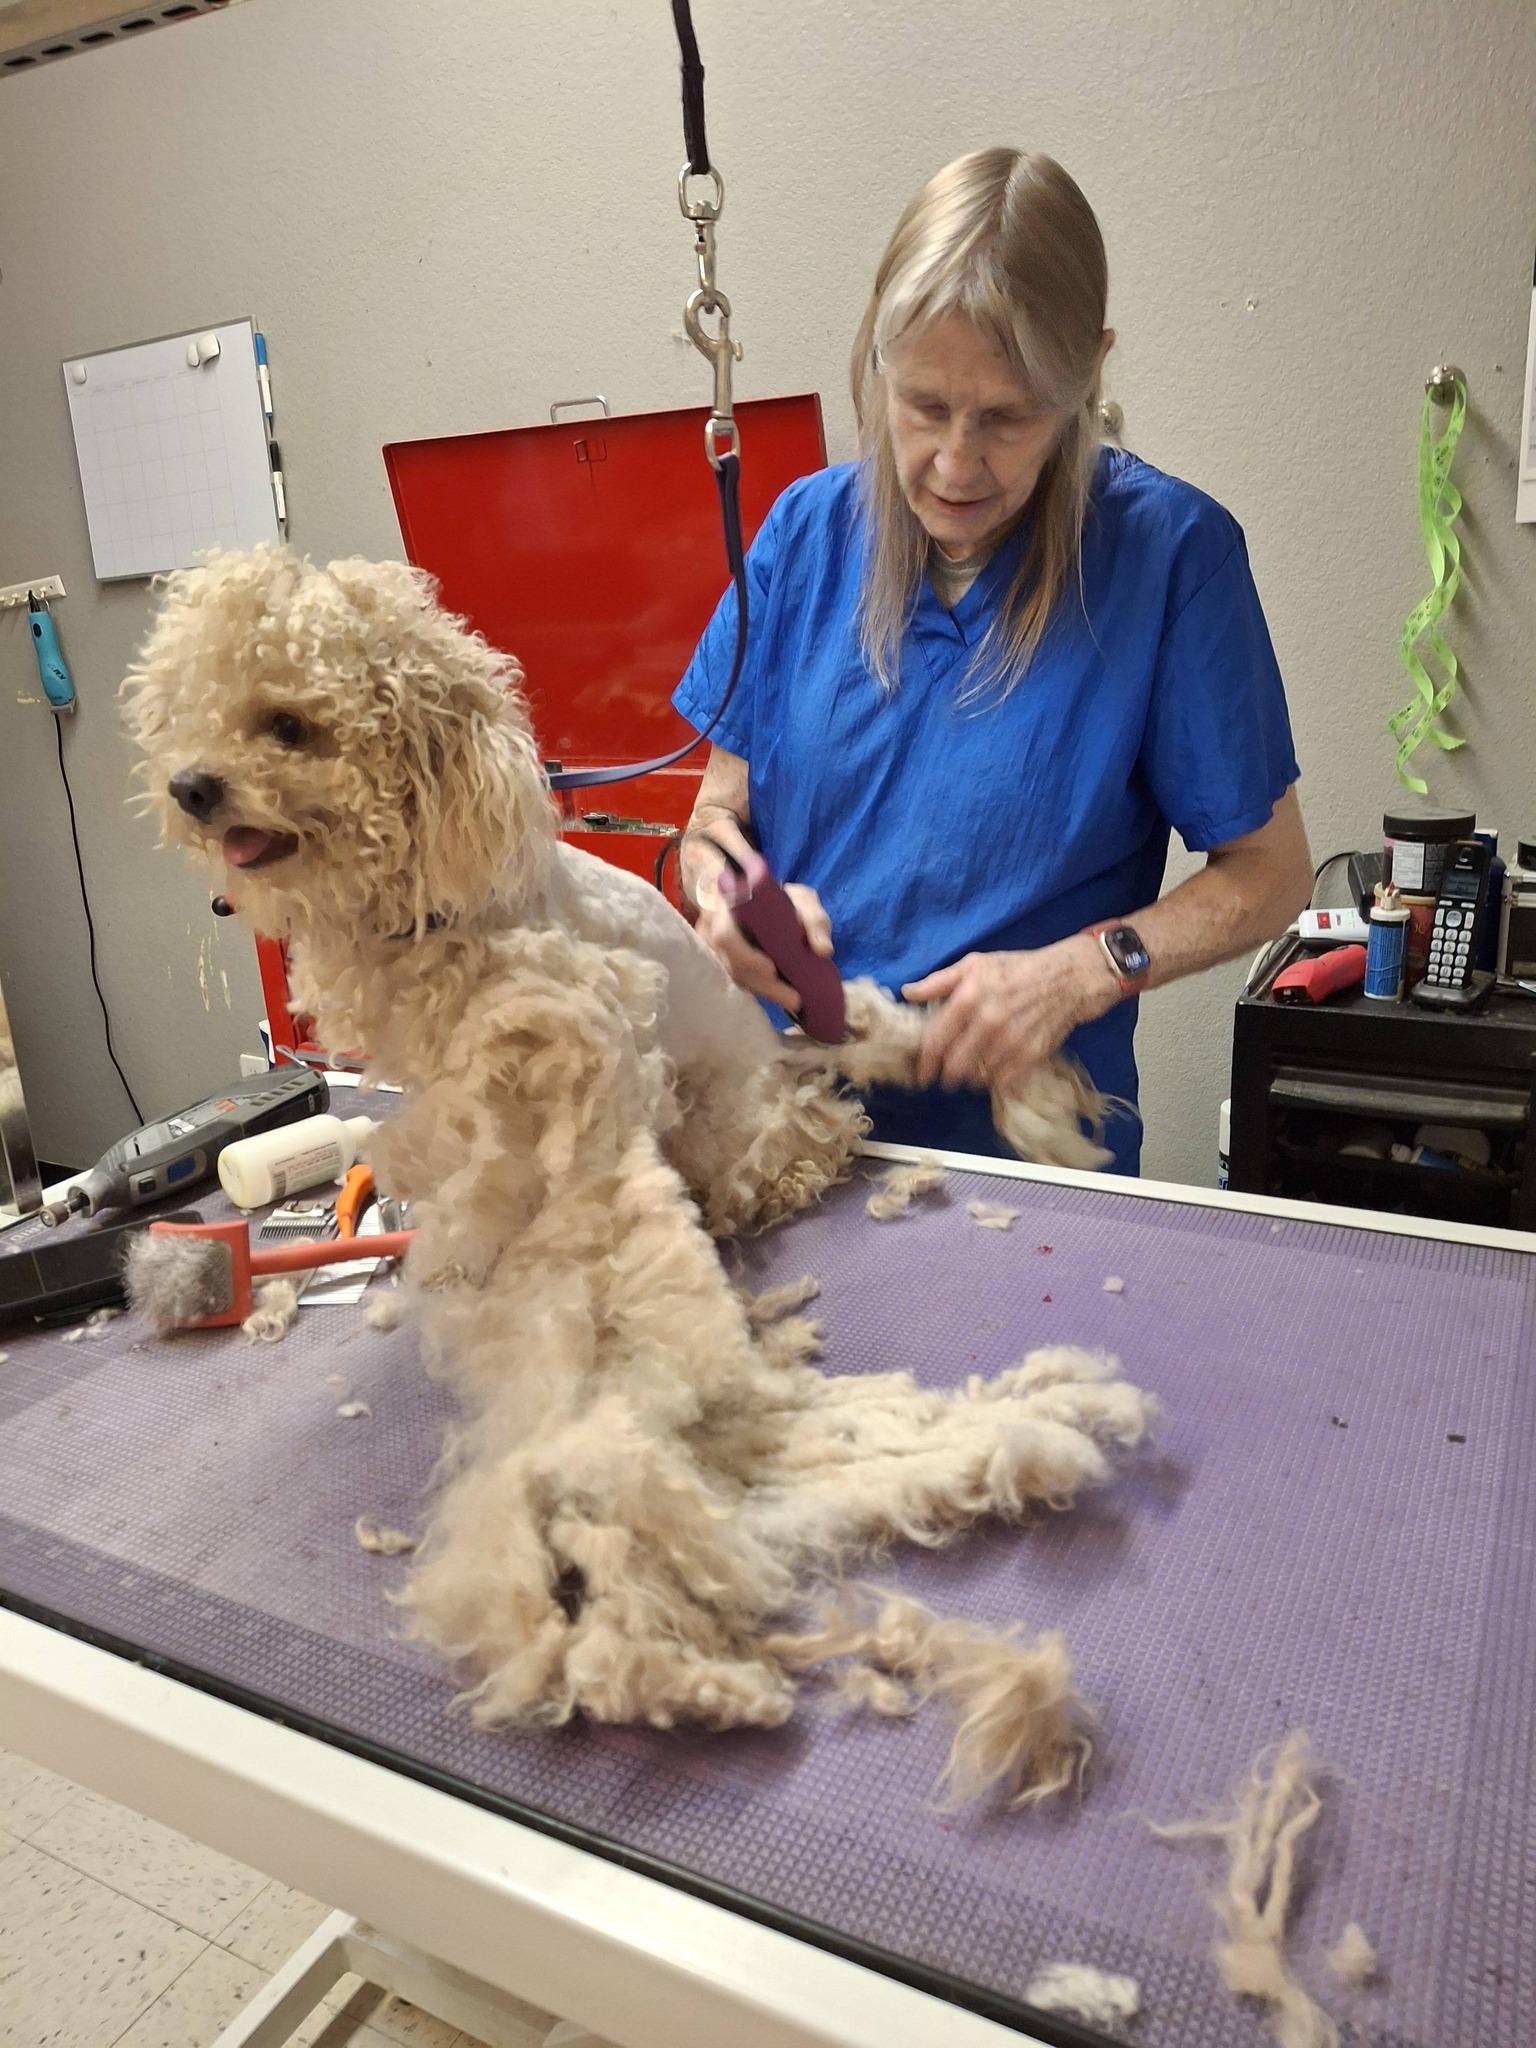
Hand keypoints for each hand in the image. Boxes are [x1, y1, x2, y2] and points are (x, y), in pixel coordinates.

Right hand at [686, 821, 833, 1013]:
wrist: (760, 900)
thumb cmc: (780, 897)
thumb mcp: (801, 899)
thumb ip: (814, 919)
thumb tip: (823, 950)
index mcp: (728, 905)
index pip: (726, 935)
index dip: (745, 956)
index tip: (771, 969)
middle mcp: (712, 927)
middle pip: (730, 963)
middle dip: (762, 984)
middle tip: (793, 999)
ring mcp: (713, 946)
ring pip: (732, 975)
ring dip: (762, 990)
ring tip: (791, 1000)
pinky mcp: (722, 960)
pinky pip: (736, 980)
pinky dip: (758, 989)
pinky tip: (779, 996)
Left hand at [903, 937, 1110, 1091]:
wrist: (1068, 978)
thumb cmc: (1017, 968)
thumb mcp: (974, 964)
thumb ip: (938, 982)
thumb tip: (907, 993)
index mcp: (969, 997)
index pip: (937, 1041)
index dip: (925, 1062)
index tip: (922, 1073)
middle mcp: (988, 1021)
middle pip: (955, 1065)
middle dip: (945, 1076)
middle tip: (944, 1077)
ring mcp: (1011, 1040)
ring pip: (978, 1076)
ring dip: (970, 1079)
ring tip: (969, 1074)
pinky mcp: (1032, 1054)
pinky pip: (1004, 1081)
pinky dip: (994, 1082)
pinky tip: (992, 1074)